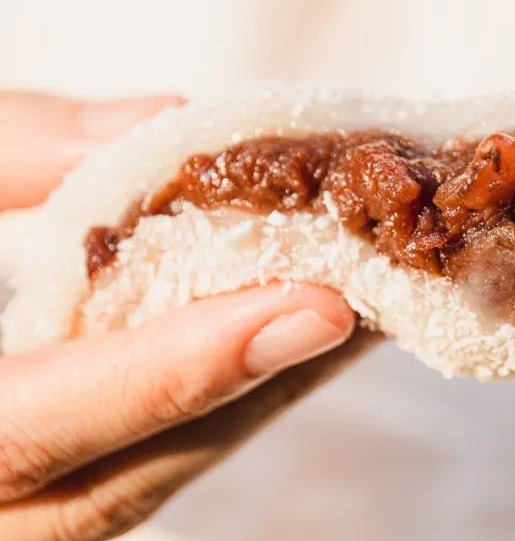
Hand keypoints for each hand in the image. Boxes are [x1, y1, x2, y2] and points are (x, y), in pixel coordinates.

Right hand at [0, 93, 377, 540]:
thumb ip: (6, 150)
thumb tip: (166, 122)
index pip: (23, 428)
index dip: (172, 373)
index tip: (315, 308)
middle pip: (109, 480)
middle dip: (256, 391)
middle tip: (382, 299)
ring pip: (126, 488)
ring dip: (255, 403)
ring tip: (361, 316)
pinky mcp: (14, 489)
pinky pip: (115, 472)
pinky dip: (207, 407)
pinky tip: (279, 341)